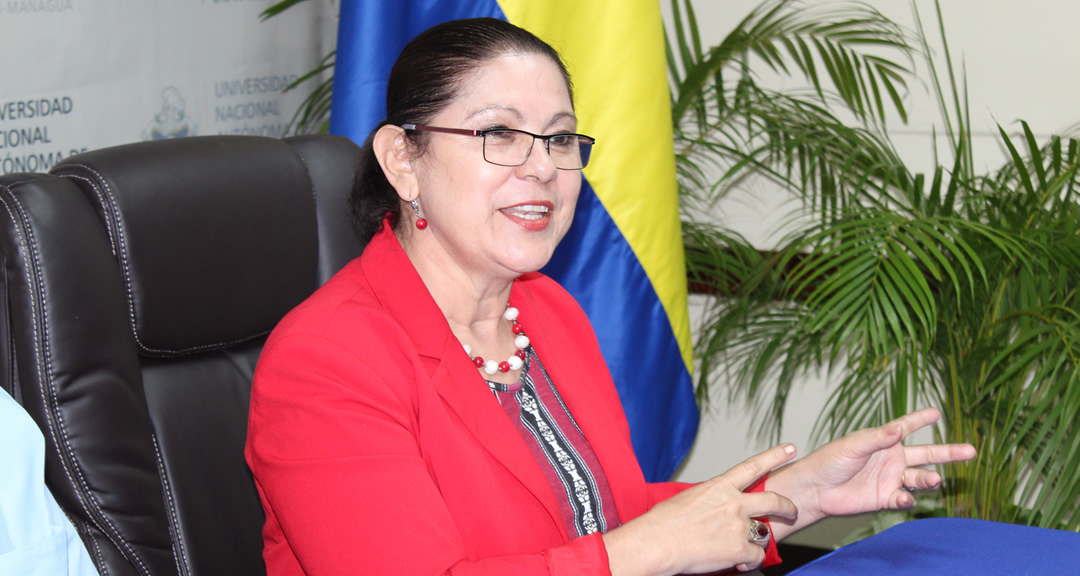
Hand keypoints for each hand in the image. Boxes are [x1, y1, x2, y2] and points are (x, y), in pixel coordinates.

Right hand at [604, 444, 798, 575]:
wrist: (656, 542)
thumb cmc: (662, 522)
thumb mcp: (687, 499)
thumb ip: (710, 500)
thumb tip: (714, 509)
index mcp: (719, 487)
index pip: (753, 466)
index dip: (775, 456)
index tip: (791, 448)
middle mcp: (733, 503)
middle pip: (773, 500)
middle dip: (787, 506)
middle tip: (792, 510)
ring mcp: (737, 526)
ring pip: (764, 533)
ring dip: (759, 541)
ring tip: (747, 549)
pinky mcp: (738, 549)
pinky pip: (755, 556)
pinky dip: (748, 562)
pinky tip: (736, 563)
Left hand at [766, 407, 975, 538]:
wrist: (816, 489)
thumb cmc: (830, 461)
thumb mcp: (853, 446)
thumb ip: (877, 439)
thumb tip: (899, 428)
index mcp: (883, 440)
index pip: (907, 427)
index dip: (921, 419)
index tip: (937, 412)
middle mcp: (891, 458)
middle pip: (926, 454)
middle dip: (949, 453)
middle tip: (971, 451)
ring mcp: (890, 479)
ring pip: (919, 478)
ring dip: (929, 478)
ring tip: (935, 478)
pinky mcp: (885, 498)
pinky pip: (904, 499)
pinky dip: (907, 499)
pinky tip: (903, 498)